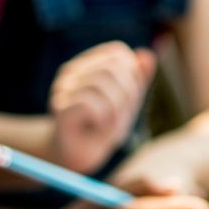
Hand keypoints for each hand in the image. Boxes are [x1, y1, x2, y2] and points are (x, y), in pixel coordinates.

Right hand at [50, 41, 155, 172]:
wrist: (79, 155)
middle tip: (122, 114)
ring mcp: (63, 88)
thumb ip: (138, 79)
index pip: (117, 53)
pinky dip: (104, 117)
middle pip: (113, 67)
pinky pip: (90, 103)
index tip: (129, 97)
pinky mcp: (60, 107)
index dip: (133, 74)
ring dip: (117, 108)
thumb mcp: (128, 103)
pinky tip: (99, 126)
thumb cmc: (103, 127)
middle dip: (128, 93)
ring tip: (110, 122)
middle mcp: (73, 71)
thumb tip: (147, 55)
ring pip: (101, 83)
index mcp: (88, 64)